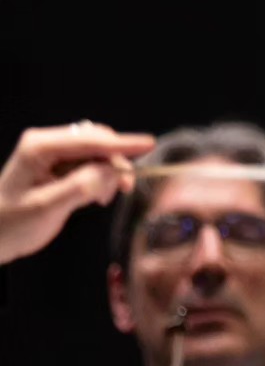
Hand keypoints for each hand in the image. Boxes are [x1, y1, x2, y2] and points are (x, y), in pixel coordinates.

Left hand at [0, 121, 155, 264]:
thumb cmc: (10, 225)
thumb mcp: (46, 208)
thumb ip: (80, 186)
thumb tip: (112, 171)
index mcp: (39, 148)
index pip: (89, 140)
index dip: (121, 143)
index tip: (149, 144)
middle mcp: (47, 144)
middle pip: (96, 142)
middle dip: (114, 162)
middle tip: (124, 188)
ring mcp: (53, 154)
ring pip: (97, 153)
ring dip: (108, 173)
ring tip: (103, 199)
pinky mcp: (58, 167)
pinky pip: (90, 165)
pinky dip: (100, 179)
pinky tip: (96, 197)